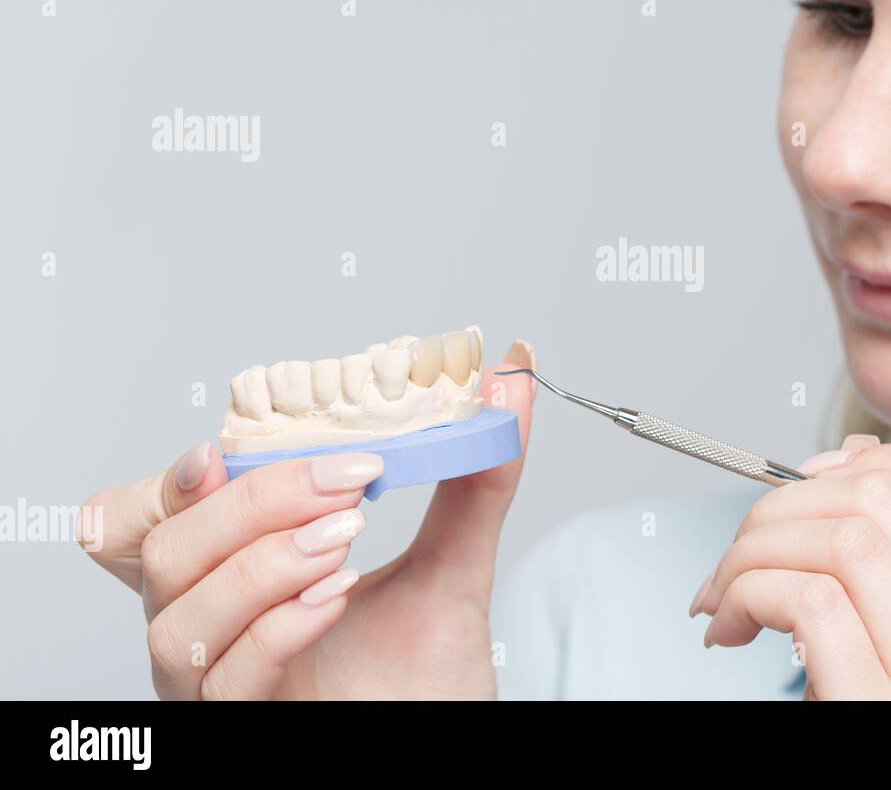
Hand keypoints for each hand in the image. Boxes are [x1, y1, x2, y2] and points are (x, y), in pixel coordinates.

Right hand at [81, 341, 536, 699]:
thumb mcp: (456, 559)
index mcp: (235, 572)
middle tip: (346, 482)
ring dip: (264, 562)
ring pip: (181, 615)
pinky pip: (229, 678)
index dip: (174, 479)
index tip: (229, 446)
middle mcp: (210, 625)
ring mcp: (219, 684)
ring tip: (345, 539)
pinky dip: (279, 627)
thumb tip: (511, 374)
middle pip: (165, 550)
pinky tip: (334, 594)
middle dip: (253, 503)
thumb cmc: (431, 671)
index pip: (156, 516)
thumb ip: (478, 472)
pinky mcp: (246, 725)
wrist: (450, 739)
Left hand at [689, 435, 890, 698]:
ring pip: (845, 539)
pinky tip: (727, 627)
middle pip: (887, 498)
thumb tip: (851, 460)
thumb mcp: (888, 637)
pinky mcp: (878, 709)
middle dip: (785, 500)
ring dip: (752, 549)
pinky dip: (746, 594)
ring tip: (725, 594)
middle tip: (743, 547)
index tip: (822, 478)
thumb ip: (882, 556)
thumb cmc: (860, 717)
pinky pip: (809, 601)